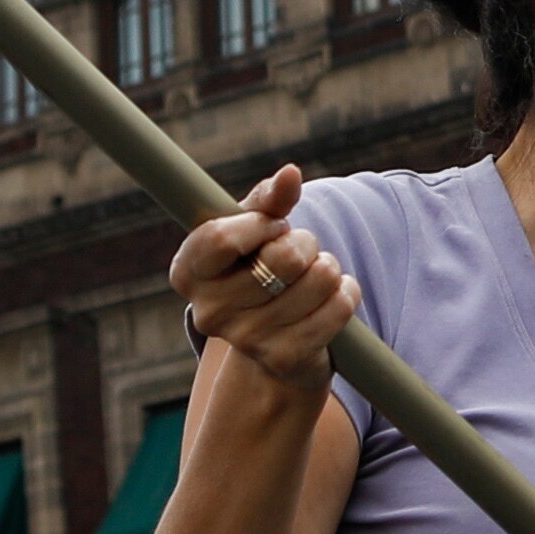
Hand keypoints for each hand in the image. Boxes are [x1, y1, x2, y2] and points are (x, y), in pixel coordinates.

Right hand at [168, 164, 356, 394]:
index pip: (220, 238)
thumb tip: (290, 174)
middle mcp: (209, 312)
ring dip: (328, 268)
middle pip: (282, 258)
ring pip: (318, 279)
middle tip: (300, 251)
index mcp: (188, 272)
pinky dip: (346, 293)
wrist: (275, 335)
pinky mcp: (283, 359)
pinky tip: (333, 295)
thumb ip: (269, 198)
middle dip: (305, 243)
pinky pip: (338, 309)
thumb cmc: (258, 264)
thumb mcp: (255, 226)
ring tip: (314, 275)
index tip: (273, 225)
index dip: (259, 224)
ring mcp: (246, 340)